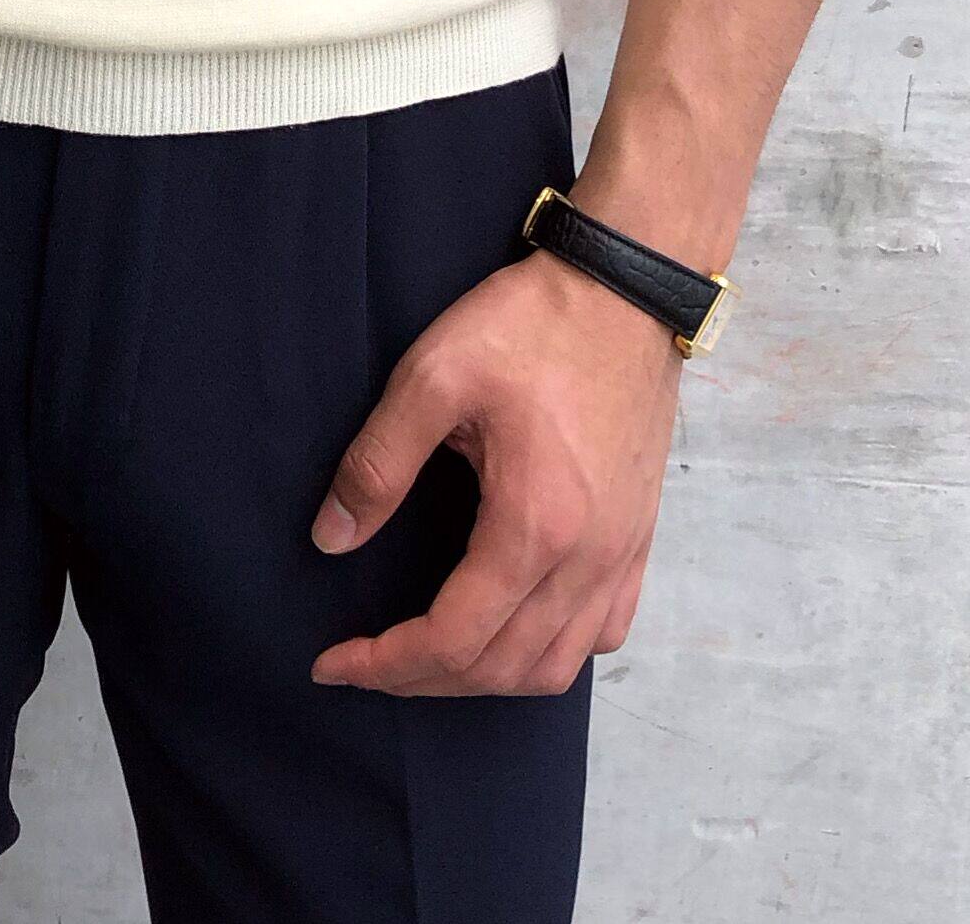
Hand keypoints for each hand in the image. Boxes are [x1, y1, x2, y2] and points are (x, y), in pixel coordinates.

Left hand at [308, 243, 684, 695]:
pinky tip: (508, 629)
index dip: (386, 663)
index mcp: (536, 525)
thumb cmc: (532, 325)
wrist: (625, 290)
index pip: (455, 638)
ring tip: (426, 656)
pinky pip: (601, 633)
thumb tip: (330, 540)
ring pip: (556, 665)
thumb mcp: (433, 376)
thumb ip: (378, 464)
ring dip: (484, 677)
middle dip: (423, 678)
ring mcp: (623, 554)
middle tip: (365, 661)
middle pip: (502, 667)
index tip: (333, 661)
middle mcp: (589, 559)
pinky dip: (549, 652)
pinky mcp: (640, 537)